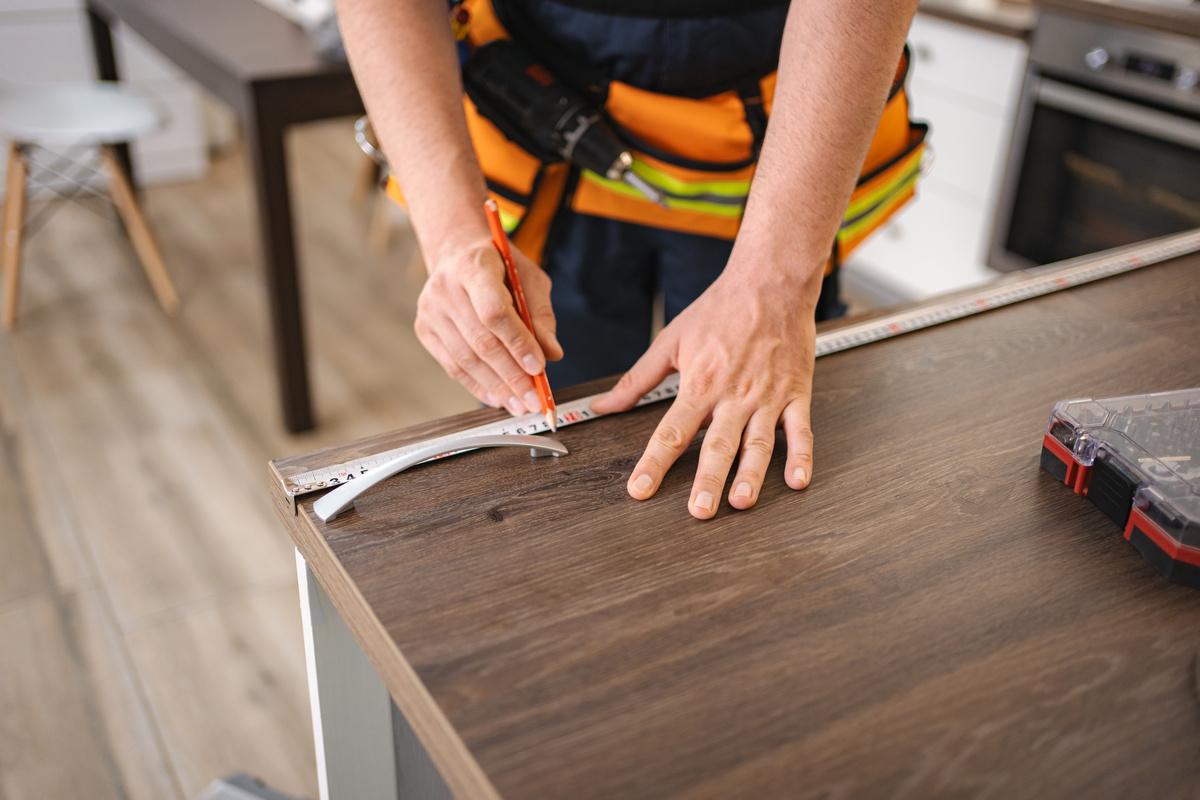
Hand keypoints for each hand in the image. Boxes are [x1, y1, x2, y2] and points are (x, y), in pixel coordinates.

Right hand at [414, 240, 562, 414]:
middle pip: (481, 341)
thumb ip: (541, 315)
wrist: (456, 253)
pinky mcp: (424, 329)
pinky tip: (498, 397)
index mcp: (474, 267)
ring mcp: (430, 310)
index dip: (518, 343)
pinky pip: (453, 366)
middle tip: (534, 400)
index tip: (538, 368)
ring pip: (466, 359)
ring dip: (496, 387)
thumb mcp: (529, 279)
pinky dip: (477, 386)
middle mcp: (445, 288)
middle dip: (511, 375)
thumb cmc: (500, 267)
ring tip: (519, 405)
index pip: (494, 311)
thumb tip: (552, 354)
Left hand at [591, 264, 820, 519]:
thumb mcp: (671, 342)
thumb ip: (637, 380)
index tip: (640, 489)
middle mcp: (733, 395)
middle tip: (699, 511)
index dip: (654, 463)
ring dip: (751, 475)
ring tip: (741, 503)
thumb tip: (604, 406)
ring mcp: (767, 397)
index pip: (672, 432)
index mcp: (700, 384)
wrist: (770, 282)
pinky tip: (797, 481)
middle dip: (707, 480)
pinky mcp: (796, 394)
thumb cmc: (720, 310)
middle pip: (717, 445)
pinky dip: (800, 456)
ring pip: (758, 444)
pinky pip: (800, 430)